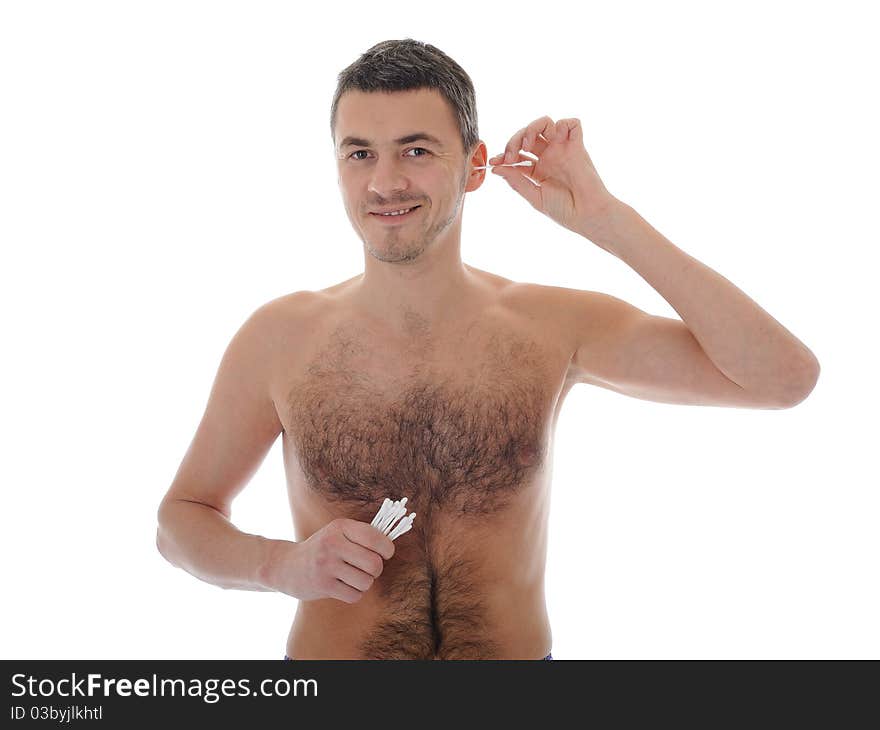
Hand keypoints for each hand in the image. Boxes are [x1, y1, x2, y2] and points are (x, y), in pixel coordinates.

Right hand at [266, 518, 394, 603]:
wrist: (287, 566)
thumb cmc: (322, 548)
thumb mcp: (338, 533)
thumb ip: (363, 535)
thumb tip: (392, 545)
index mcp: (340, 527)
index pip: (375, 538)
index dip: (387, 549)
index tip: (385, 553)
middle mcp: (333, 543)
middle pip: (374, 564)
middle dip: (376, 570)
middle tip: (367, 568)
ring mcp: (327, 565)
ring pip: (366, 582)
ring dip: (364, 583)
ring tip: (352, 577)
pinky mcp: (323, 585)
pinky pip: (355, 595)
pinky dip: (353, 593)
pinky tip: (343, 586)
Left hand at [489, 116, 618, 241]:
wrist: (586, 215)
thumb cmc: (563, 210)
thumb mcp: (534, 196)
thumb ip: (516, 181)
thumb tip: (496, 168)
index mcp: (537, 170)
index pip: (517, 154)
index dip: (504, 154)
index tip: (494, 161)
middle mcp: (549, 156)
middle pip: (527, 134)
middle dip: (514, 141)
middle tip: (511, 156)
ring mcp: (563, 149)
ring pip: (545, 122)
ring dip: (532, 128)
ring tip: (528, 146)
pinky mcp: (578, 146)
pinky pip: (572, 123)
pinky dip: (562, 125)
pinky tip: (554, 139)